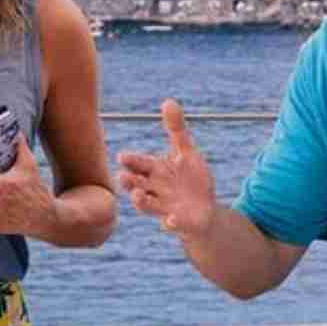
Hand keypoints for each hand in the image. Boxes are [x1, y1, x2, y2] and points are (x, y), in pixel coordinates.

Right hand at [117, 99, 215, 240]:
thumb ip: (177, 130)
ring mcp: (166, 208)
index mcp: (157, 172)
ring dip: (141, 201)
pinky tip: (171, 220)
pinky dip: (171, 223)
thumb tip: (168, 100)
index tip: (122, 157)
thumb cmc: (190, 180)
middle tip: (123, 176)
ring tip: (137, 195)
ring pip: (148, 206)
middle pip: (138, 185)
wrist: (204, 211)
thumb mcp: (186, 153)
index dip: (132, 162)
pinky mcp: (180, 223)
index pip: (141, 165)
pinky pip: (174, 224)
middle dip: (129, 182)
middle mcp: (156, 190)